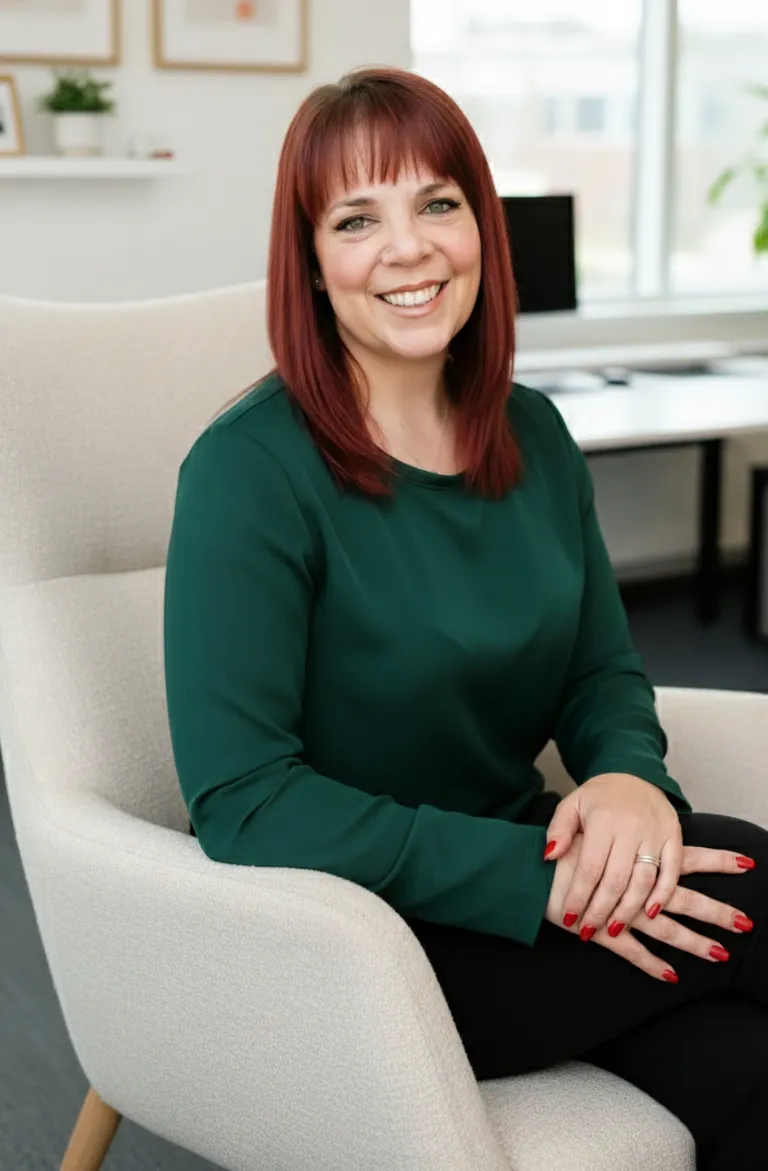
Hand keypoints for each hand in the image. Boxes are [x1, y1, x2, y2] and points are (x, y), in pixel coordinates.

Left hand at [543, 773, 682, 939]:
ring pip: (644, 881)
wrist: (634, 774)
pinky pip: (672, 871)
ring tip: (613, 929)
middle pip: (616, 880)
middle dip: (601, 911)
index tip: (568, 918)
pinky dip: (663, 894)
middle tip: (588, 932)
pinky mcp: (675, 835)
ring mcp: (656, 832)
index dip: (579, 896)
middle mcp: (631, 827)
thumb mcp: (571, 805)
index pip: (589, 868)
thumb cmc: (598, 797)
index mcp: (602, 820)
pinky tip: (649, 912)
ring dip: (629, 910)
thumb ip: (558, 830)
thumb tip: (549, 856)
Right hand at [545, 832, 755, 982]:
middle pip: (684, 899)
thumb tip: (646, 836)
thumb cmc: (562, 849)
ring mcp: (621, 913)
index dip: (716, 860)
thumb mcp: (594, 831)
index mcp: (638, 858)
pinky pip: (632, 952)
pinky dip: (652, 964)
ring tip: (721, 953)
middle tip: (746, 923)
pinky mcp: (602, 932)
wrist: (527, 870)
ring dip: (694, 942)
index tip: (746, 862)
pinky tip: (671, 975)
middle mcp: (636, 887)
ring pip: (666, 930)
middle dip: (716, 911)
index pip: (685, 859)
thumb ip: (619, 838)